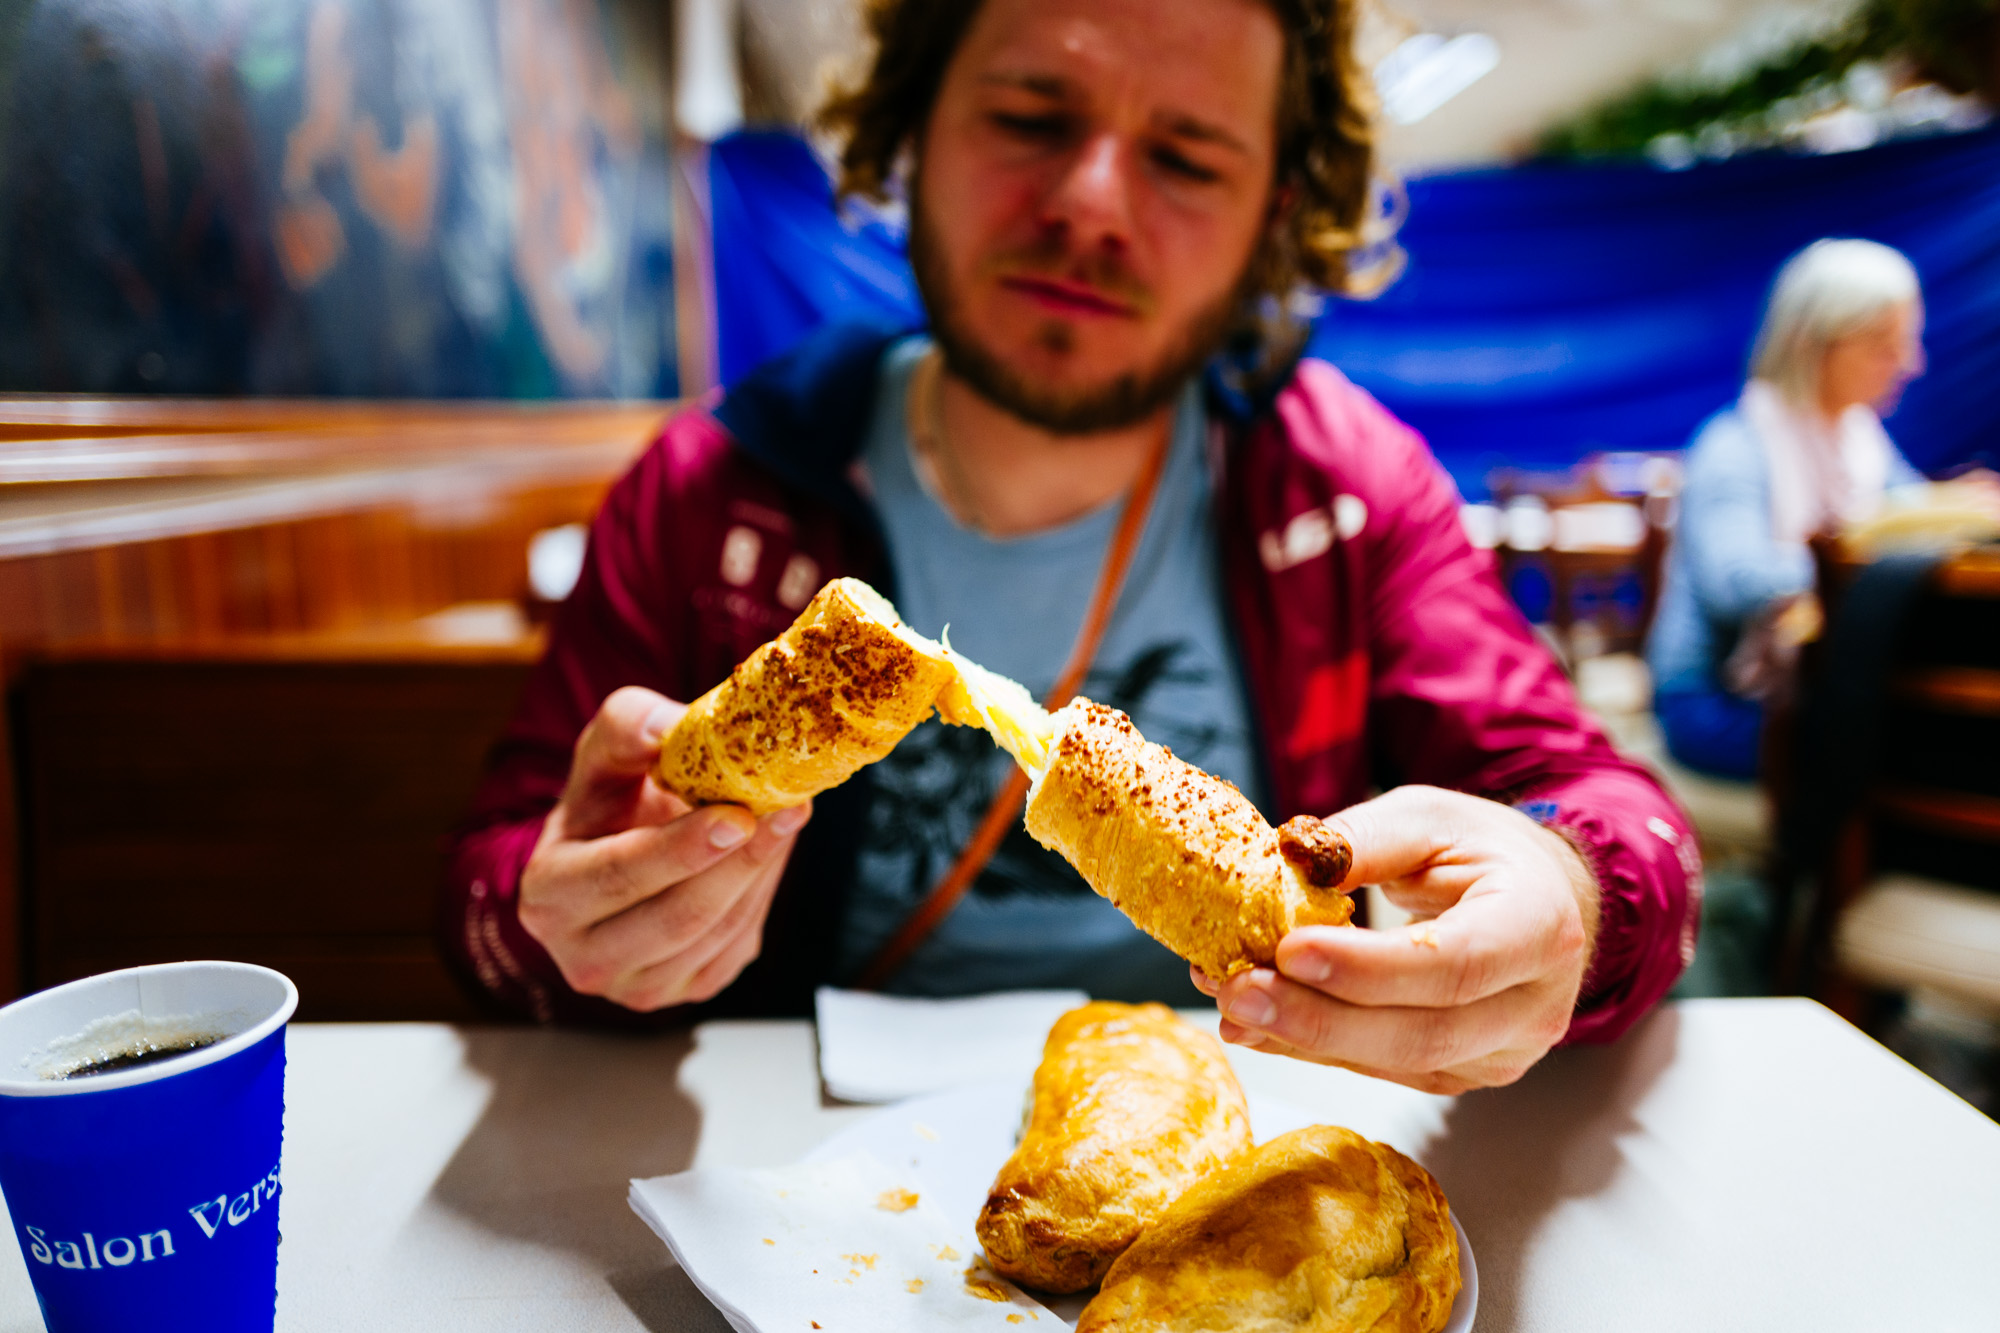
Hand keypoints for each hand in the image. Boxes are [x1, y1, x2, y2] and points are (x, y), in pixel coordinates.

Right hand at [518, 686, 811, 1010]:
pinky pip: (737, 947)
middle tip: (788, 809)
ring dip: (762, 872)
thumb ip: (627, 728)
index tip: (738, 815)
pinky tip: (771, 850)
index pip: (619, 876)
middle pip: (677, 917)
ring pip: (718, 934)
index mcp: (548, 898)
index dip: (682, 848)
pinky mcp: (687, 991)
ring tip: (789, 816)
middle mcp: (583, 958)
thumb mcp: (606, 750)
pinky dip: (763, 894)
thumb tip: (665, 729)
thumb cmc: (609, 800)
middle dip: (741, 862)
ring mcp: (636, 988)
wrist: (621, 848)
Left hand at [1192, 785, 1598, 1093]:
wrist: (1538, 899)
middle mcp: (1532, 1006)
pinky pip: (1380, 1071)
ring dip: (1301, 1039)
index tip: (1288, 949)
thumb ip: (1363, 837)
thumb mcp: (1429, 816)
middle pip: (1422, 1034)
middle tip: (1237, 991)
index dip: (1368, 967)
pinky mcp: (1460, 1074)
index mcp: (1539, 926)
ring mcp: (1500, 1053)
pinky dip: (1311, 1048)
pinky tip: (1257, 1024)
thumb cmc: (1483, 851)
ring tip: (1230, 1003)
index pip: (1455, 963)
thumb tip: (1288, 860)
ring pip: (1395, 1064)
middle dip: (1317, 1019)